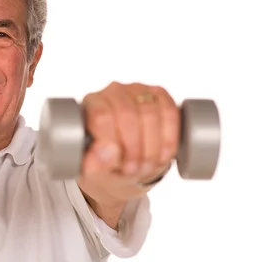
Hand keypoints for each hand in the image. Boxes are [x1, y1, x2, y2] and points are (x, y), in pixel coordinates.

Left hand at [78, 82, 178, 208]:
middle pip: (128, 115)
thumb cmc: (105, 162)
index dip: (113, 144)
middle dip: (135, 149)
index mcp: (91, 104)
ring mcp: (138, 91)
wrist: (126, 159)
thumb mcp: (95, 169)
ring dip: (152, 148)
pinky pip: (170, 113)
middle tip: (134, 171)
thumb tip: (109, 151)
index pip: (102, 116)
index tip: (121, 166)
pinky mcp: (160, 96)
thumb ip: (95, 163)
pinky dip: (169, 139)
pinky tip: (163, 156)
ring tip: (146, 167)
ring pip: (151, 114)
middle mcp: (113, 91)